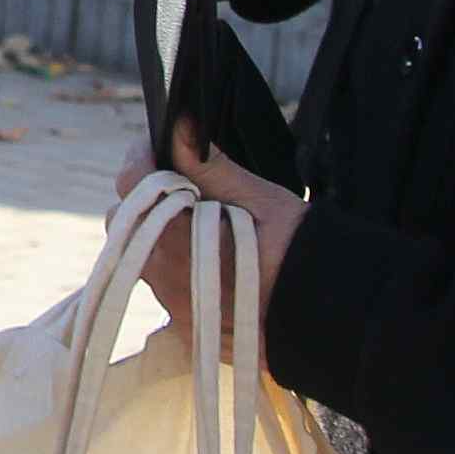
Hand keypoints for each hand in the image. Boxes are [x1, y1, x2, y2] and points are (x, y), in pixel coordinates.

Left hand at [110, 124, 305, 341]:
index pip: (131, 185)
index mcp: (178, 237)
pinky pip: (163, 287)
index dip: (141, 158)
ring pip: (142, 255)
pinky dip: (176, 267)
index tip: (157, 146)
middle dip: (145, 198)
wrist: (329, 317)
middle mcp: (165, 274)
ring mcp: (172, 304)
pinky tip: (210, 261)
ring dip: (160, 234)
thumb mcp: (260, 199)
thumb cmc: (298, 252)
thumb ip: (211, 166)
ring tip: (202, 225)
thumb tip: (179, 126)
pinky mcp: (184, 327)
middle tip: (183, 187)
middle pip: (125, 221)